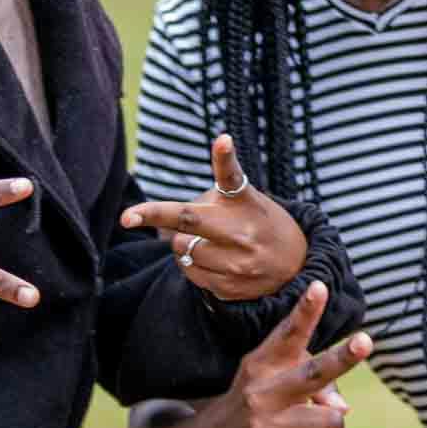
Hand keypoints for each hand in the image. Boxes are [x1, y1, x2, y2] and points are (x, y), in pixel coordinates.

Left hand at [119, 135, 310, 303]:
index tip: (224, 139)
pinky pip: (189, 273)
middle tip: (129, 217)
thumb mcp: (245, 200)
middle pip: (185, 222)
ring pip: (180, 249)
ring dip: (182, 243)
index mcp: (245, 202)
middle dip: (150, 216)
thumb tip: (163, 219)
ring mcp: (236, 263)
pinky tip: (214, 260)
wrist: (298, 266)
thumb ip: (211, 198)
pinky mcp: (229, 288)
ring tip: (208, 241)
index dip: (225, 155)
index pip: (230, 176)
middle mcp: (242, 231)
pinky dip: (192, 264)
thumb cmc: (259, 222)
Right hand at [193, 281, 371, 427]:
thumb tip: (343, 411)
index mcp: (264, 364)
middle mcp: (261, 392)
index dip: (305, 311)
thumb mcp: (278, 384)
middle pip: (312, 374)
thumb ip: (317, 387)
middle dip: (342, 358)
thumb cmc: (261, 404)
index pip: (288, 334)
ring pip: (332, 421)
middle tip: (365, 341)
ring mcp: (263, 427)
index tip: (319, 287)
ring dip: (331, 427)